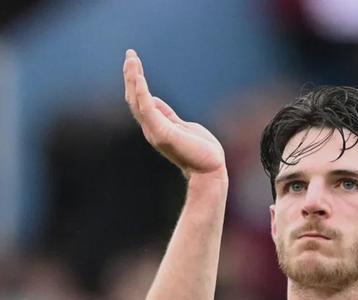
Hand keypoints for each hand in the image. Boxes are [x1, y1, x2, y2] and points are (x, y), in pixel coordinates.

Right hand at [123, 49, 226, 181]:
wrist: (210, 170)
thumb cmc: (201, 151)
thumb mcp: (182, 126)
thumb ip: (168, 115)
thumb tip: (154, 100)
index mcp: (157, 127)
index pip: (140, 101)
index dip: (136, 82)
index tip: (134, 63)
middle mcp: (152, 130)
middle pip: (134, 99)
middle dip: (131, 76)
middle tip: (130, 54)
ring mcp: (155, 132)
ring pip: (137, 101)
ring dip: (133, 79)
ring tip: (131, 59)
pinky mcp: (163, 133)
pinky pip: (147, 109)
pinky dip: (141, 92)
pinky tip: (139, 76)